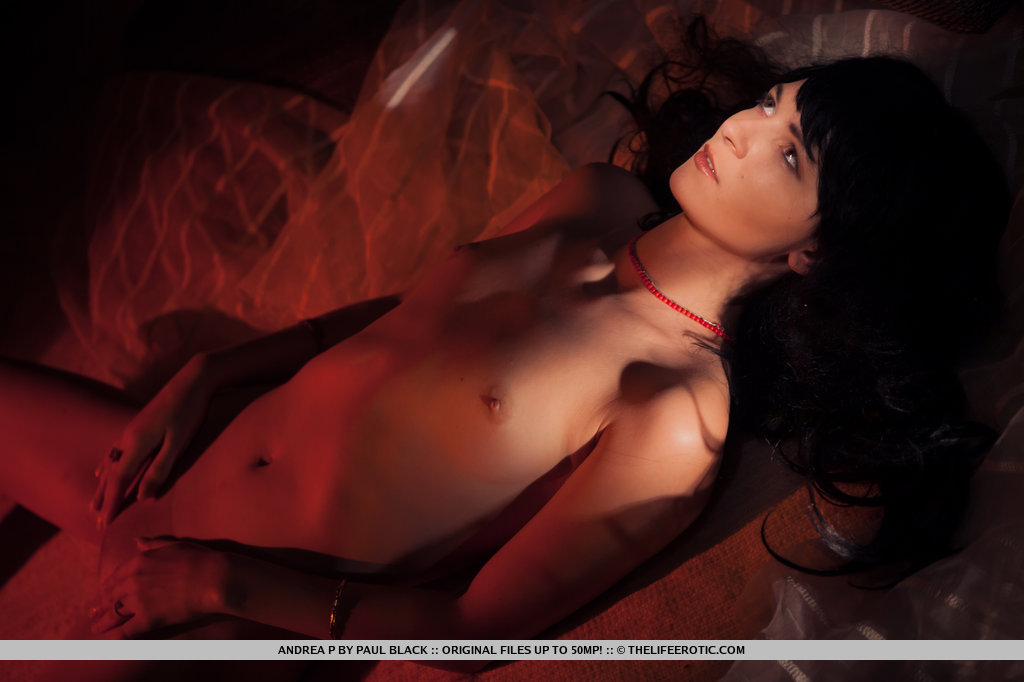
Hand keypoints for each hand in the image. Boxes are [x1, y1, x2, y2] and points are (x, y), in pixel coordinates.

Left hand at [91, 537, 225, 637]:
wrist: (213, 578)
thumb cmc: (199, 559)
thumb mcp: (173, 545)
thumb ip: (152, 544)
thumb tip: (137, 541)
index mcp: (138, 561)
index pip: (115, 576)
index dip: (107, 587)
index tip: (104, 594)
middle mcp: (132, 580)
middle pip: (110, 595)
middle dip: (102, 605)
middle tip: (96, 613)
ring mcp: (138, 600)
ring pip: (113, 614)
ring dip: (103, 622)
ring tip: (97, 628)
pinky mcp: (147, 618)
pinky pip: (126, 630)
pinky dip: (117, 636)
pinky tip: (112, 639)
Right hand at [92, 354, 212, 526]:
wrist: (192, 381)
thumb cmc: (189, 413)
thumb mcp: (178, 444)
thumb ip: (160, 471)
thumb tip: (143, 498)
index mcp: (136, 444)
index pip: (119, 481)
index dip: (112, 504)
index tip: (104, 525)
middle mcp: (127, 438)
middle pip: (110, 476)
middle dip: (104, 500)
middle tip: (97, 524)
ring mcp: (130, 431)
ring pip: (109, 465)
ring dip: (102, 487)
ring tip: (93, 505)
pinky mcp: (136, 426)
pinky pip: (113, 452)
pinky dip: (104, 466)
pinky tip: (99, 471)